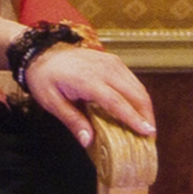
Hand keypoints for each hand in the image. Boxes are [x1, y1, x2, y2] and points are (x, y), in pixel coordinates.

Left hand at [23, 46, 154, 149]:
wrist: (42, 52)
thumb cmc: (45, 79)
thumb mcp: (52, 102)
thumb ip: (72, 121)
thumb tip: (88, 141)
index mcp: (88, 80)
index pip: (116, 102)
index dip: (133, 118)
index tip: (147, 132)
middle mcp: (104, 69)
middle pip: (135, 93)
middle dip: (146, 115)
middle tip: (150, 136)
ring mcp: (111, 62)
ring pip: (137, 86)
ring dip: (145, 106)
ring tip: (146, 126)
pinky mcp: (114, 61)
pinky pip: (132, 80)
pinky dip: (138, 96)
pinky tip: (137, 110)